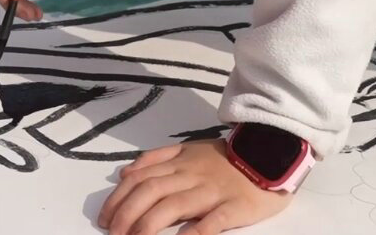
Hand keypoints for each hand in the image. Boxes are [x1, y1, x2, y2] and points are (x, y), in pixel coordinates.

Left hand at [99, 141, 292, 234]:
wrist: (270, 154)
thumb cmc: (226, 159)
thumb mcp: (189, 149)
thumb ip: (156, 159)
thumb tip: (125, 172)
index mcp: (179, 162)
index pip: (140, 179)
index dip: (118, 199)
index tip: (105, 219)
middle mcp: (191, 175)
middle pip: (151, 192)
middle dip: (127, 214)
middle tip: (114, 234)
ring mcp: (212, 191)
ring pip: (174, 206)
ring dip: (149, 225)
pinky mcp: (234, 207)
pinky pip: (212, 221)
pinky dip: (195, 232)